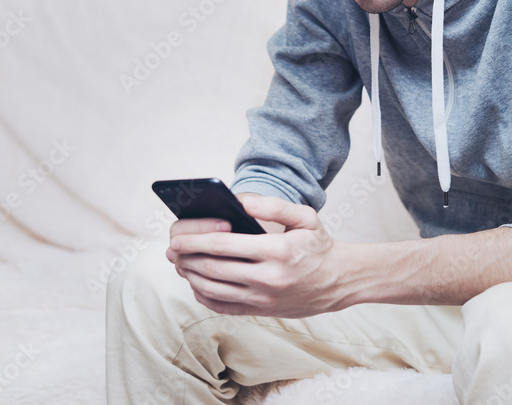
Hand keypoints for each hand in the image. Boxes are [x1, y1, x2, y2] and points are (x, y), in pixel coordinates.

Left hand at [165, 195, 349, 317]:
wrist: (339, 281)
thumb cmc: (319, 246)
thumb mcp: (305, 217)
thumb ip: (272, 205)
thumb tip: (239, 201)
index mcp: (277, 251)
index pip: (224, 246)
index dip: (196, 242)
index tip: (177, 238)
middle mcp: (268, 278)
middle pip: (213, 269)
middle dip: (187, 258)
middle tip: (172, 250)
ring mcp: (263, 298)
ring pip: (214, 290)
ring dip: (191, 276)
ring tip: (181, 264)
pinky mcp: (261, 311)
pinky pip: (223, 306)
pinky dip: (204, 295)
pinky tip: (197, 283)